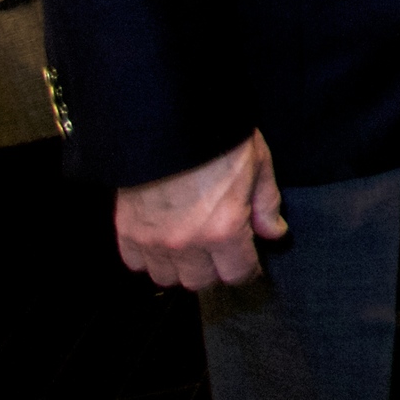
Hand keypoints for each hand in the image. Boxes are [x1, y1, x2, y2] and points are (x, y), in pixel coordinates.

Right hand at [114, 130, 287, 289]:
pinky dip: (149, 257)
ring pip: (167, 278)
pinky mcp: (126, 230)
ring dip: (181, 267)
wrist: (165, 117)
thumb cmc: (217, 138)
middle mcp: (186, 243)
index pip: (238, 273)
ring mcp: (152, 240)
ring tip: (190, 244)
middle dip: (215, 268)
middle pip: (201, 281)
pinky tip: (163, 238)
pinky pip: (136, 263)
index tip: (248, 259)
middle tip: (220, 247)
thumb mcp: (258, 164)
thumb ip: (267, 205)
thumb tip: (274, 233)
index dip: (247, 268)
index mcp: (224, 229)